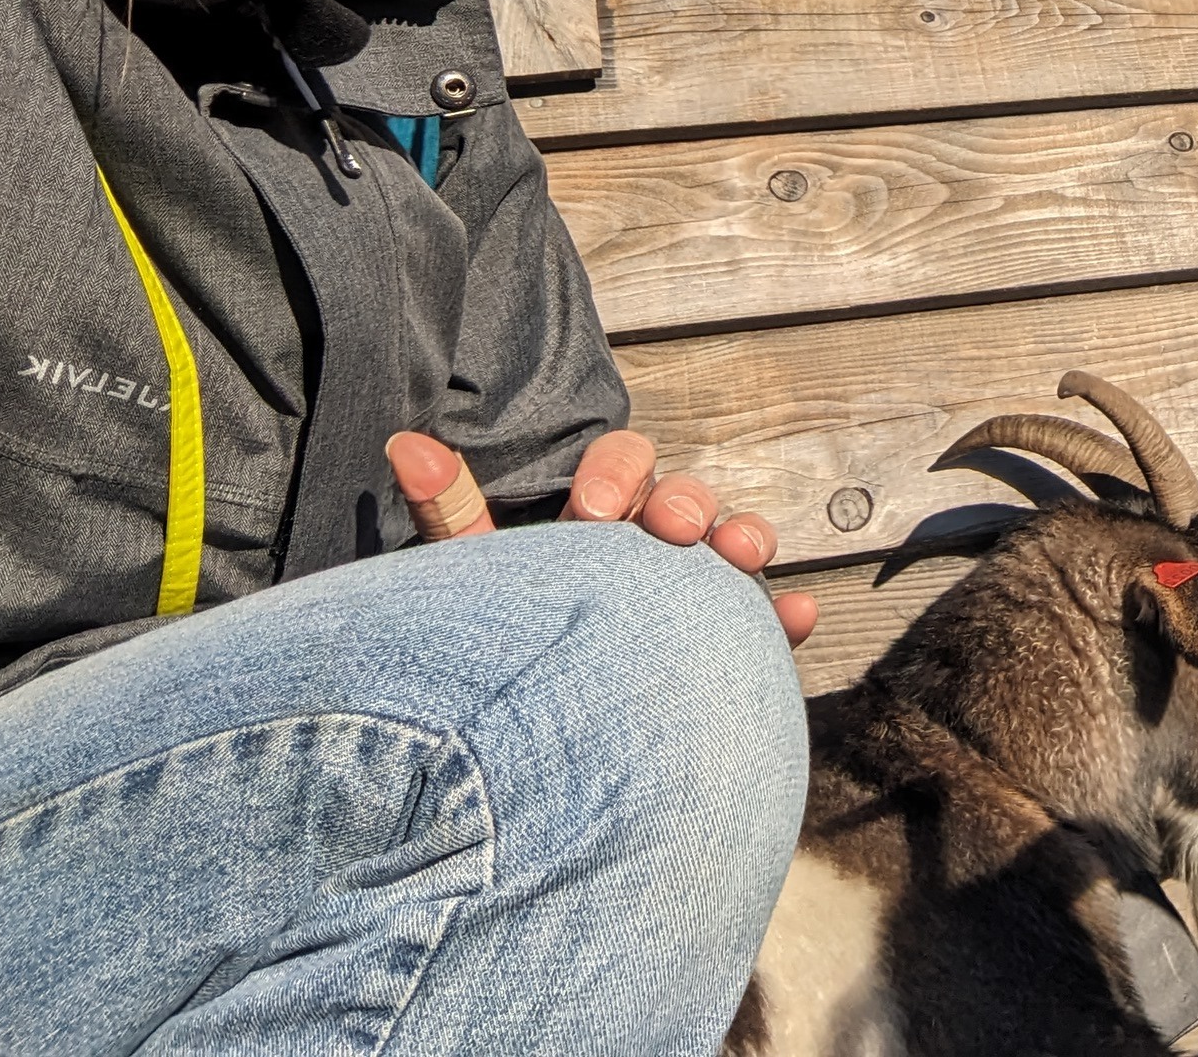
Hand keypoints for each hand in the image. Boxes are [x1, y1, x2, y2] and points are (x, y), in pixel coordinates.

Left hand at [384, 428, 817, 645]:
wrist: (528, 756)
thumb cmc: (502, 647)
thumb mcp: (474, 580)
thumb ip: (450, 512)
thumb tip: (404, 441)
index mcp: (598, 518)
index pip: (623, 461)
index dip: (617, 472)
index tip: (590, 512)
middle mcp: (653, 547)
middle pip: (687, 495)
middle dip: (686, 502)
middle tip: (669, 531)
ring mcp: (695, 594)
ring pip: (738, 542)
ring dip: (745, 537)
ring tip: (737, 558)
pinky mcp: (728, 647)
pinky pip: (769, 622)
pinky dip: (786, 615)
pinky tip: (793, 618)